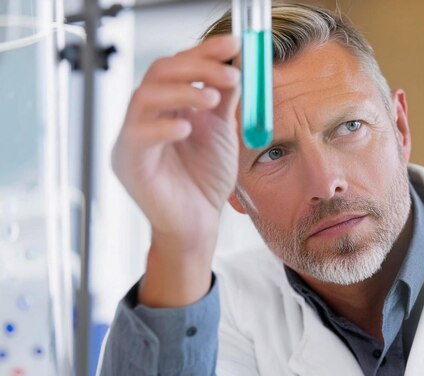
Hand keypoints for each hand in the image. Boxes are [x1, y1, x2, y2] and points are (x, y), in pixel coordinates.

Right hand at [112, 35, 240, 250]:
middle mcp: (146, 116)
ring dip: (183, 91)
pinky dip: (165, 126)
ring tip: (214, 101)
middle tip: (230, 72)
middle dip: (197, 67)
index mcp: (166, 106)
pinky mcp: (129, 163)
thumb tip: (234, 64)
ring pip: (145, 96)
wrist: (198, 224)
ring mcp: (133, 138)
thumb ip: (223, 101)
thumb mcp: (220, 133)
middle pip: (160, 73)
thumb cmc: (206, 181)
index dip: (204, 52)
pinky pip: (139, 135)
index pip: (178, 66)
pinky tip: (188, 129)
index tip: (234, 45)